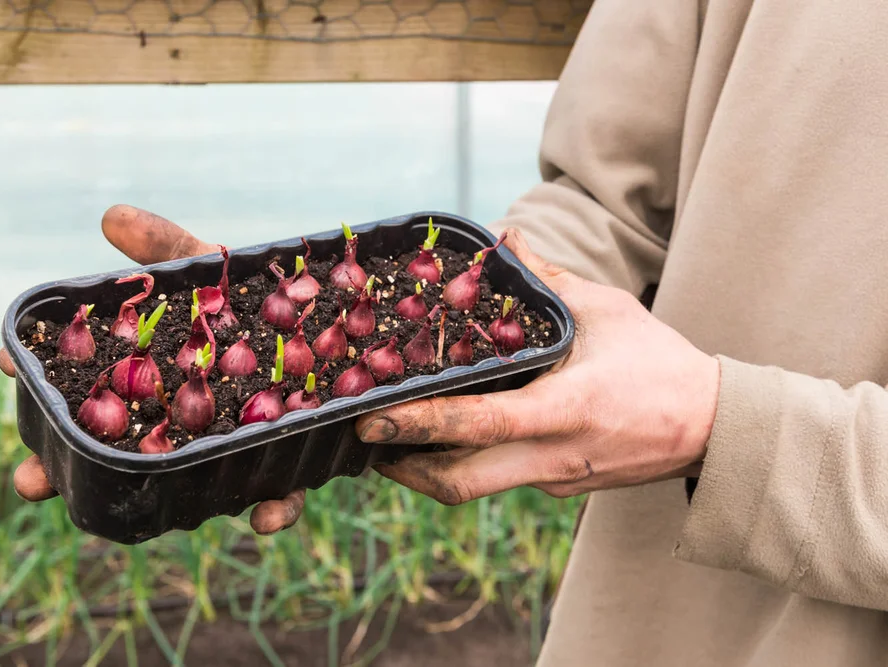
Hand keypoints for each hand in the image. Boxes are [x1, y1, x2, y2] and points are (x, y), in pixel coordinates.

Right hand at [0, 205, 305, 534]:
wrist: (346, 336)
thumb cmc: (266, 307)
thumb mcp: (222, 277)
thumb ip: (171, 252)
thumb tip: (110, 216)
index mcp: (160, 375)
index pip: (89, 382)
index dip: (46, 382)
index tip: (6, 367)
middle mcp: (186, 420)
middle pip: (116, 449)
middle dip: (66, 469)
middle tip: (28, 480)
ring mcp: (233, 448)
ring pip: (185, 486)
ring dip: (151, 505)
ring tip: (137, 517)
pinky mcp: (290, 463)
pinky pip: (280, 494)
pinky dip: (273, 509)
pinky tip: (266, 515)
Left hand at [353, 227, 720, 503]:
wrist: (710, 428)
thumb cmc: (659, 364)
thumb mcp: (606, 310)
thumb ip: (549, 277)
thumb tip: (506, 236)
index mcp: (564, 411)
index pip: (478, 424)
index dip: (418, 425)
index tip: (371, 420)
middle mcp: (552, 457)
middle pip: (457, 484)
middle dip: (402, 467)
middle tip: (362, 439)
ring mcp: (553, 480)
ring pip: (471, 489)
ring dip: (424, 469)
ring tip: (389, 441)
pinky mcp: (556, 488)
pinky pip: (497, 481)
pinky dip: (462, 463)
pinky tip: (445, 437)